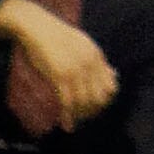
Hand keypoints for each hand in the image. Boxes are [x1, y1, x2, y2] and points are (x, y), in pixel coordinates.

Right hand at [2, 3, 115, 125]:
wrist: (39, 28)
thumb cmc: (60, 38)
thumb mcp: (85, 46)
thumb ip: (99, 62)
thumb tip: (114, 75)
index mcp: (97, 56)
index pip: (111, 86)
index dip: (106, 100)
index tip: (97, 108)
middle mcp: (90, 64)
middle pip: (99, 97)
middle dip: (94, 111)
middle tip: (85, 117)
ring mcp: (75, 70)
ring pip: (84, 102)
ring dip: (80, 116)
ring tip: (75, 121)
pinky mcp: (59, 76)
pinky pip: (67, 102)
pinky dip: (68, 117)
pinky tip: (67, 125)